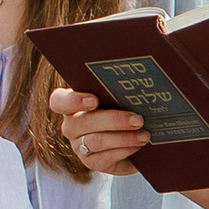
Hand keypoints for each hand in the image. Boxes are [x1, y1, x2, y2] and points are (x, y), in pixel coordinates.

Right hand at [47, 86, 208, 208]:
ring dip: (123, 138)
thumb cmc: (128, 104)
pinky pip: (103, 159)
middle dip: (113, 120)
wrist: (136, 136)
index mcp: (73, 102)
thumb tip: (149, 46)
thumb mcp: (123, 90)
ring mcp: (79, 145)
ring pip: (95, 141)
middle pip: (83, 123)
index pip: (59, 101)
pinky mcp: (91, 162)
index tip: (95, 99)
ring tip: (145, 134)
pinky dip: (123, 151)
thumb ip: (123, 77)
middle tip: (138, 118)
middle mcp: (71, 124)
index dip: (74, 100)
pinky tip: (139, 146)